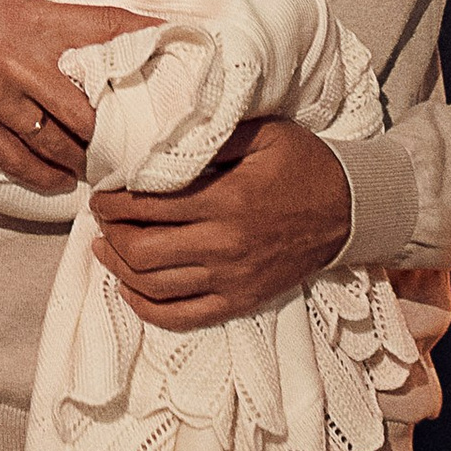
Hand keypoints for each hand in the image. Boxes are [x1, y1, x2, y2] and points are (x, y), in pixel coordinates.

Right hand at [0, 0, 142, 192]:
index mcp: (29, 22)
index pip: (104, 31)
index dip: (144, 35)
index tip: (174, 38)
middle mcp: (20, 71)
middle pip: (89, 108)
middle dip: (118, 114)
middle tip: (143, 113)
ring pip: (58, 142)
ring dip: (87, 149)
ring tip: (111, 149)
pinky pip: (17, 160)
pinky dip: (45, 173)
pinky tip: (64, 176)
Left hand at [89, 117, 353, 329]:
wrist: (349, 211)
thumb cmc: (302, 165)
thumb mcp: (262, 133)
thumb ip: (212, 134)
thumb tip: (158, 138)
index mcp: (226, 199)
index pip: (147, 205)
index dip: (113, 199)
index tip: (101, 189)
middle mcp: (224, 245)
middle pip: (140, 250)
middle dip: (110, 232)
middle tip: (101, 215)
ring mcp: (231, 280)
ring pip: (153, 286)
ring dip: (118, 267)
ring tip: (105, 246)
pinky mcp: (239, 301)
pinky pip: (181, 317)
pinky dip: (146, 307)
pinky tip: (129, 288)